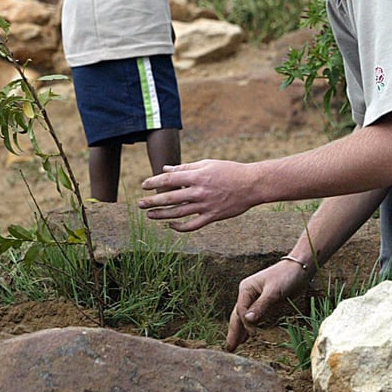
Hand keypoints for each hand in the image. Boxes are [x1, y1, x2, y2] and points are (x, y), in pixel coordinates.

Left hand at [139, 159, 257, 231]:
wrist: (252, 184)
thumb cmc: (229, 171)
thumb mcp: (207, 164)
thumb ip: (185, 168)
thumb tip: (166, 169)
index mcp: (198, 176)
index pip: (170, 179)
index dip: (154, 182)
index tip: (144, 186)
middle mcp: (199, 191)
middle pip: (170, 198)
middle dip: (152, 201)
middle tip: (140, 204)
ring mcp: (206, 205)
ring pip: (178, 213)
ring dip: (161, 215)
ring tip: (150, 215)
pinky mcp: (212, 216)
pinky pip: (192, 225)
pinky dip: (180, 227)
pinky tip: (171, 225)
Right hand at [226, 260, 310, 350]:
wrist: (299, 269)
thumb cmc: (286, 276)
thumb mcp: (274, 291)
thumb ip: (261, 305)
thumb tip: (248, 320)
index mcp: (246, 288)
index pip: (241, 310)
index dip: (245, 324)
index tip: (253, 335)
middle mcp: (248, 294)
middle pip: (238, 315)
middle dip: (233, 331)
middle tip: (229, 348)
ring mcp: (255, 299)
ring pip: (244, 318)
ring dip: (239, 332)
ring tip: (233, 346)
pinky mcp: (264, 303)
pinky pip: (253, 318)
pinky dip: (248, 328)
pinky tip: (246, 338)